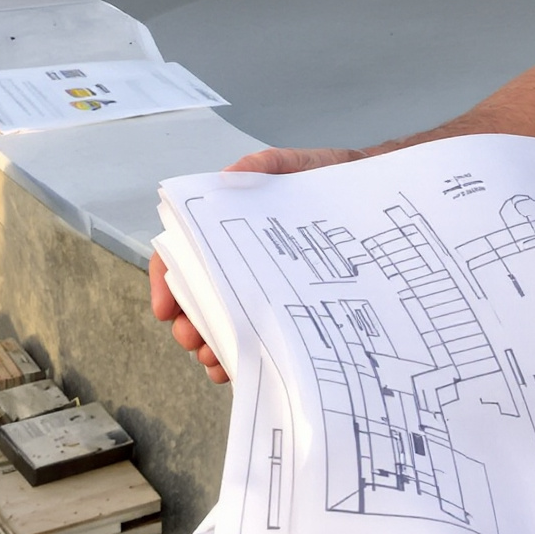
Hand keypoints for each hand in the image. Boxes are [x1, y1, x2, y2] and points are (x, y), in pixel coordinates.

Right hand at [149, 144, 360, 379]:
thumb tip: (225, 179)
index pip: (182, 253)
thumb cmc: (325, 181)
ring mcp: (257, 287)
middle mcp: (234, 262)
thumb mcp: (293, 166)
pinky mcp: (283, 306)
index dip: (167, 281)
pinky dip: (242, 356)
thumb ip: (260, 166)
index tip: (166, 309)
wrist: (369, 202)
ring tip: (216, 360)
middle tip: (192, 340)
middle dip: (187, 324)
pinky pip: (257, 337)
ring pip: (221, 323)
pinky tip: (240, 367)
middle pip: (195, 297)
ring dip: (210, 346)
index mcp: (225, 228)